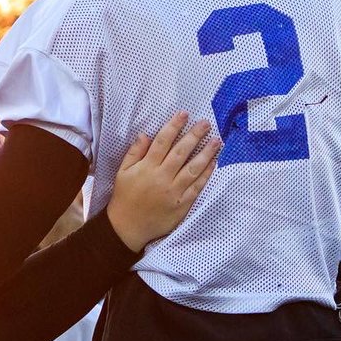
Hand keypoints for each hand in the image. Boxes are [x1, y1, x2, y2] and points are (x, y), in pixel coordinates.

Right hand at [107, 112, 220, 251]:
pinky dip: (206, 174)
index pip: (162, 142)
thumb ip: (134, 152)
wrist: (128, 227)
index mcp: (147, 167)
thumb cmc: (124, 196)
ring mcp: (174, 191)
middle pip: (181, 152)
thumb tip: (145, 134)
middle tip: (206, 123)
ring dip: (206, 153)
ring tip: (217, 141)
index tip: (184, 114)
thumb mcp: (122, 172)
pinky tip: (213, 163)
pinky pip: (197, 187)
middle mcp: (162, 177)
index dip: (174, 126)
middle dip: (194, 135)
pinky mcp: (182, 204)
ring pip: (193, 169)